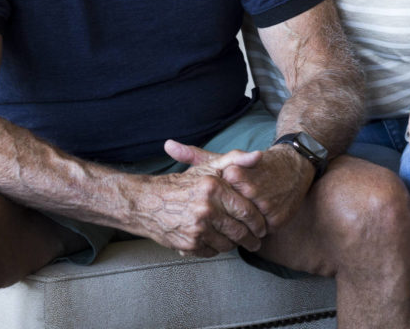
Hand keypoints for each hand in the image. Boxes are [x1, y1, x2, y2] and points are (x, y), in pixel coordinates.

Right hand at [130, 141, 265, 257]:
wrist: (148, 202)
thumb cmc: (182, 184)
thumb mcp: (208, 166)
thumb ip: (235, 160)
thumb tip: (259, 156)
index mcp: (213, 188)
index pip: (247, 211)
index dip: (258, 222)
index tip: (262, 227)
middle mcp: (206, 209)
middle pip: (240, 232)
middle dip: (252, 239)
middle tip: (256, 241)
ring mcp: (197, 229)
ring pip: (228, 245)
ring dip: (235, 245)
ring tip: (237, 241)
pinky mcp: (189, 244)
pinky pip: (212, 252)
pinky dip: (216, 249)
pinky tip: (216, 241)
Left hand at [169, 140, 311, 232]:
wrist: (293, 168)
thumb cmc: (252, 166)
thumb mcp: (222, 160)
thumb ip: (194, 154)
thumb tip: (167, 145)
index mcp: (236, 174)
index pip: (215, 199)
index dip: (212, 204)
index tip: (212, 203)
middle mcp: (252, 190)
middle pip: (229, 216)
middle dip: (224, 221)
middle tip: (219, 222)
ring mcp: (267, 206)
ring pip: (244, 227)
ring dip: (239, 230)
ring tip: (233, 228)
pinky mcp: (278, 219)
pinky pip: (261, 233)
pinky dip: (256, 233)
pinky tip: (251, 228)